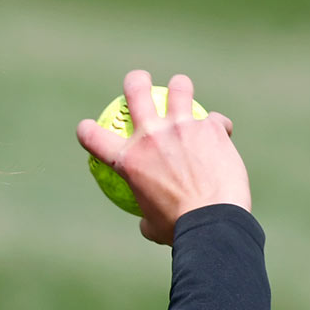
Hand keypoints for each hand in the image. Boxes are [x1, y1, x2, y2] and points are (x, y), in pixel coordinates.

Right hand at [76, 70, 251, 244]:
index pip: (92, 136)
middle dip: (135, 80)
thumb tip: (146, 216)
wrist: (213, 222)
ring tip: (182, 90)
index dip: (86, 130)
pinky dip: (217, 126)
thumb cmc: (178, 229)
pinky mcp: (212, 128)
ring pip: (179, 88)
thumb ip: (145, 212)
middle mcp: (151, 135)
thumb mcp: (151, 225)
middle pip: (136, 90)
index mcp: (127, 160)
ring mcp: (182, 127)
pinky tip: (222, 133)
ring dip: (179, 87)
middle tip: (139, 82)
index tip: (88, 129)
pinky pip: (215, 120)